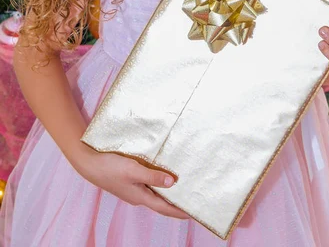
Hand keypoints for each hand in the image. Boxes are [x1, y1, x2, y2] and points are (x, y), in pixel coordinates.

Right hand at [74, 144, 189, 218]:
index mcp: (140, 197)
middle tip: (191, 200)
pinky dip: (158, 183)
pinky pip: (148, 185)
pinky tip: (162, 176)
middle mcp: (138, 195)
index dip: (179, 211)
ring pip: (154, 194)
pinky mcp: (128, 180)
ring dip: (167, 193)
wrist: (88, 163)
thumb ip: (152, 176)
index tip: (193, 213)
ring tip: (181, 189)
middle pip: (161, 202)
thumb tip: (172, 183)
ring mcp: (132, 189)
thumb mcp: (133, 170)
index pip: (164, 207)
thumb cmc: (110, 167)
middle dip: (176, 204)